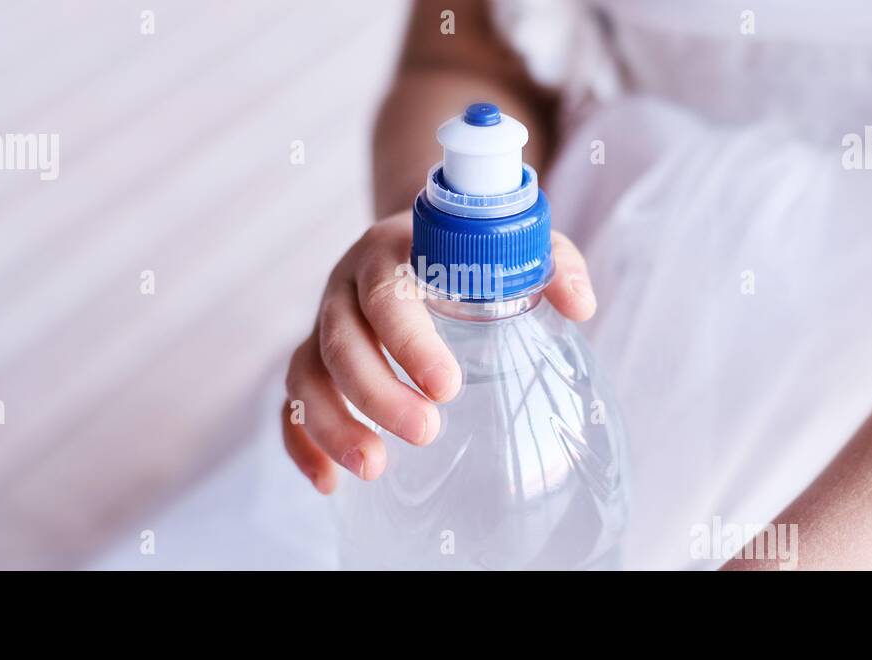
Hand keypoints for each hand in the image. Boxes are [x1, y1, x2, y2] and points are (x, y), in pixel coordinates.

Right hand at [282, 211, 597, 492]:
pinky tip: (328, 483)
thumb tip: (580, 306)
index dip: (408, 340)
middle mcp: (346, 284)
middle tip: (425, 433)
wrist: (417, 239)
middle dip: (375, 393)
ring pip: (307, 373)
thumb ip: (552, 264)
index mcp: (391, 251)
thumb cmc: (471, 250)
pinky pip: (290, 402)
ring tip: (373, 468)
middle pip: (340, 340)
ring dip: (333, 424)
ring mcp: (324, 323)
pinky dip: (301, 441)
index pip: (387, 293)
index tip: (446, 387)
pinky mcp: (313, 357)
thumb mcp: (514, 244)